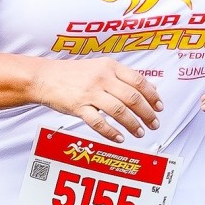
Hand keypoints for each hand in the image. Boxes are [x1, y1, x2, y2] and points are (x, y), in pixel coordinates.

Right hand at [32, 59, 160, 144]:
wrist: (44, 77)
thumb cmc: (72, 74)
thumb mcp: (99, 67)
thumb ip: (121, 77)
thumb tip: (148, 87)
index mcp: (110, 66)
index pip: (139, 81)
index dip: (152, 96)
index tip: (159, 107)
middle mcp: (102, 78)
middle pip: (132, 98)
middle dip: (147, 113)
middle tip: (154, 123)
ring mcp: (90, 93)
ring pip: (119, 111)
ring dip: (133, 124)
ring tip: (139, 132)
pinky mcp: (78, 107)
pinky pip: (99, 123)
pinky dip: (112, 132)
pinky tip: (120, 138)